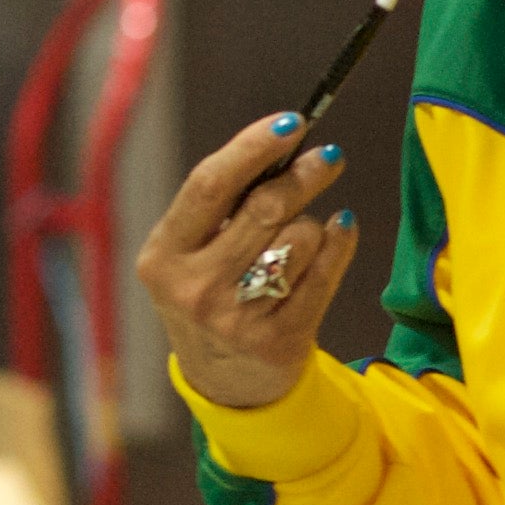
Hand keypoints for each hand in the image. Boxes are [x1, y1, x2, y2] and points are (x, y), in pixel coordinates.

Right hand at [137, 114, 360, 411]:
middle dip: (304, 174)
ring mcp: (237, 319)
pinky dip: (340, 241)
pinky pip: (325, 272)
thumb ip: (224, 205)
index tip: (292, 121)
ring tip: (301, 237)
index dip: (253, 147)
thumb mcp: (191, 254)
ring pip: (300, 238)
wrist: (225, 382)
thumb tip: (283, 143)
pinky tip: (341, 228)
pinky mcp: (280, 341)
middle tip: (329, 156)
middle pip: (264, 207)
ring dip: (312, 225)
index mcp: (163, 257)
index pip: (209, 185)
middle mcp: (195, 289)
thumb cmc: (210, 293)